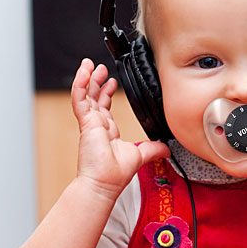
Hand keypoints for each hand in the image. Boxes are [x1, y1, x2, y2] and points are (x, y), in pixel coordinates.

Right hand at [71, 58, 169, 200]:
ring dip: (87, 78)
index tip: (112, 81)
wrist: (104, 182)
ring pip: (85, 95)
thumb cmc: (115, 174)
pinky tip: (84, 72)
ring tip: (89, 64)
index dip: (107, 93)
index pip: (105, 107)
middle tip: (99, 68)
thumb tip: (167, 148)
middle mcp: (97, 125)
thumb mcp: (141, 155)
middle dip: (96, 81)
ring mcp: (90, 123)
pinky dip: (80, 85)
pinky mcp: (85, 123)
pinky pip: (79, 99)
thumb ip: (154, 149)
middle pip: (93, 97)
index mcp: (108, 131)